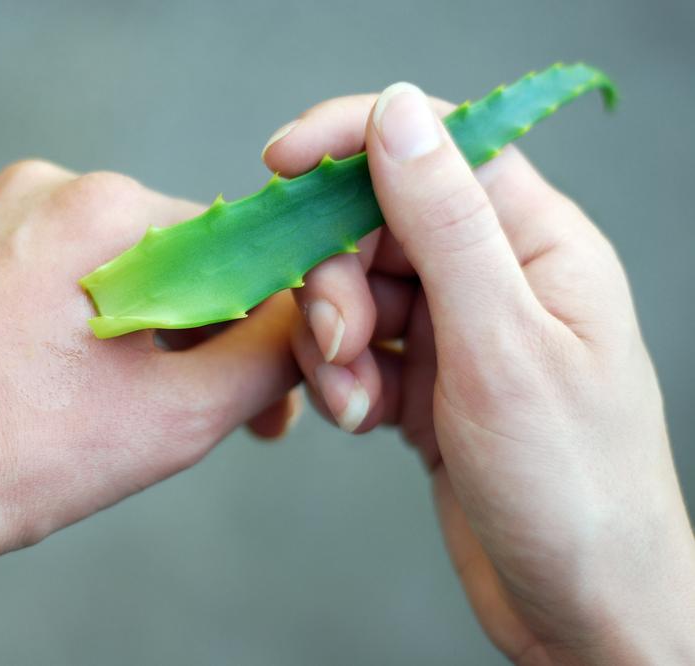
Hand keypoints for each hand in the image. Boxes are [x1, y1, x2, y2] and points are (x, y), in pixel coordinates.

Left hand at [0, 162, 299, 663]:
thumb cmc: (13, 458)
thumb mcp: (176, 416)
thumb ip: (267, 359)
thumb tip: (302, 327)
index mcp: (95, 209)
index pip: (221, 244)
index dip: (250, 316)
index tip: (251, 379)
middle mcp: (27, 192)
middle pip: (152, 256)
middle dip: (182, 332)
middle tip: (177, 408)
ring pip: (84, 269)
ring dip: (114, 331)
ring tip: (94, 407)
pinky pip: (19, 280)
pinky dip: (46, 327)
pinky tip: (33, 389)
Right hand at [263, 86, 694, 663]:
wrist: (579, 605)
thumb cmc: (572, 483)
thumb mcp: (503, 345)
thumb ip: (446, 225)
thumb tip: (399, 115)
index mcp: (537, 243)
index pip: (439, 147)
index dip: (354, 140)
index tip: (280, 163)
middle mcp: (495, 275)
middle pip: (379, 224)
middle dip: (336, 278)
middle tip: (337, 342)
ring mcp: (457, 329)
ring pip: (357, 290)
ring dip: (333, 341)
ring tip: (351, 399)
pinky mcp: (425, 378)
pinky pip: (357, 348)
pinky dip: (343, 379)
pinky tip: (360, 418)